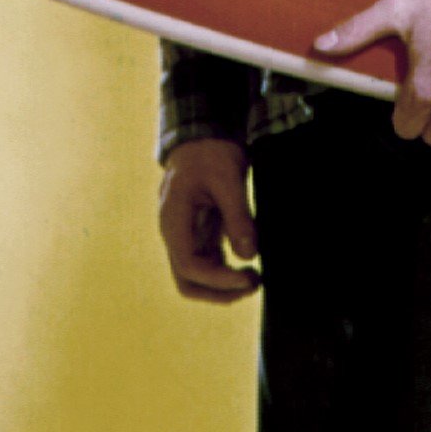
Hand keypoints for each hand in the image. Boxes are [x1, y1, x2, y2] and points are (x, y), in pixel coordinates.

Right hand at [158, 137, 259, 303]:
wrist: (202, 139)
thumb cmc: (211, 155)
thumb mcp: (228, 180)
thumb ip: (238, 216)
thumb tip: (249, 255)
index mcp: (174, 221)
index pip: (189, 266)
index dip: (218, 279)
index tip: (249, 277)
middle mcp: (175, 234)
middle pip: (187, 281)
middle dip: (219, 292)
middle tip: (253, 284)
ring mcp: (185, 237)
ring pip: (196, 277)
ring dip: (223, 286)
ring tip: (256, 279)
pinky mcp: (198, 235)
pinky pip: (207, 264)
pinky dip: (226, 272)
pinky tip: (249, 269)